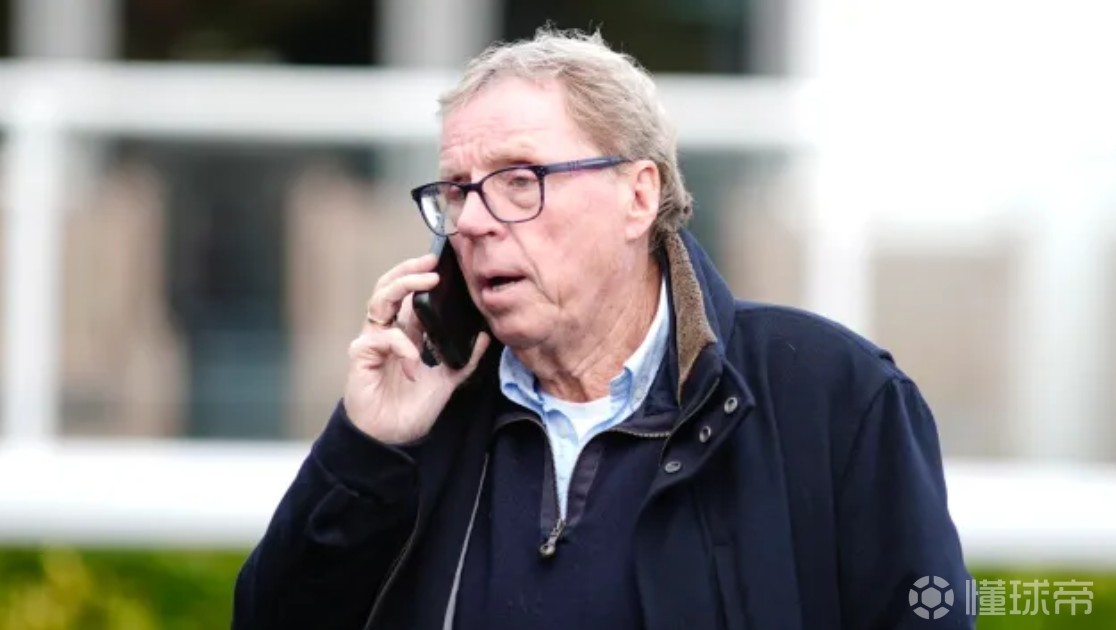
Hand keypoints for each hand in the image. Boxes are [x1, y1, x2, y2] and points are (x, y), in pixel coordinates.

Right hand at [343, 253, 489, 443]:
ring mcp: (372, 341)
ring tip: (427, 282)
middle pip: (390, 287)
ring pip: (380, 299)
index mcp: (405, 334)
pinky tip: (415, 366)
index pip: (410, 297)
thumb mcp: (448, 380)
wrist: (393, 438)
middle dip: (409, 270)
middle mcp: (386, 332)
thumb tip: (484, 336)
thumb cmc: (412, 409)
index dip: (422, 277)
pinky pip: (383, 337)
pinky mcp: (361, 355)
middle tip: (432, 261)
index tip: (444, 264)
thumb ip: (465, 359)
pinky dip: (403, 347)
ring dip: (404, 286)